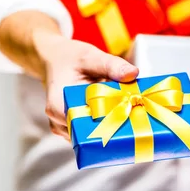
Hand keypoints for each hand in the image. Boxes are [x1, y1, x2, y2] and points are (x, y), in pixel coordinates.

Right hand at [0, 10, 138, 141]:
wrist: (56, 59)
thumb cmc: (70, 57)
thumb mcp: (91, 56)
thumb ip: (112, 65)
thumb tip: (132, 73)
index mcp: (59, 106)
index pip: (86, 126)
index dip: (110, 121)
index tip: (130, 112)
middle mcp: (59, 121)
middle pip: (92, 133)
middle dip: (114, 123)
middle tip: (134, 109)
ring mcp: (65, 127)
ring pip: (93, 133)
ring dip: (111, 122)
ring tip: (126, 108)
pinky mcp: (73, 127)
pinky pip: (92, 130)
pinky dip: (105, 121)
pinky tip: (116, 109)